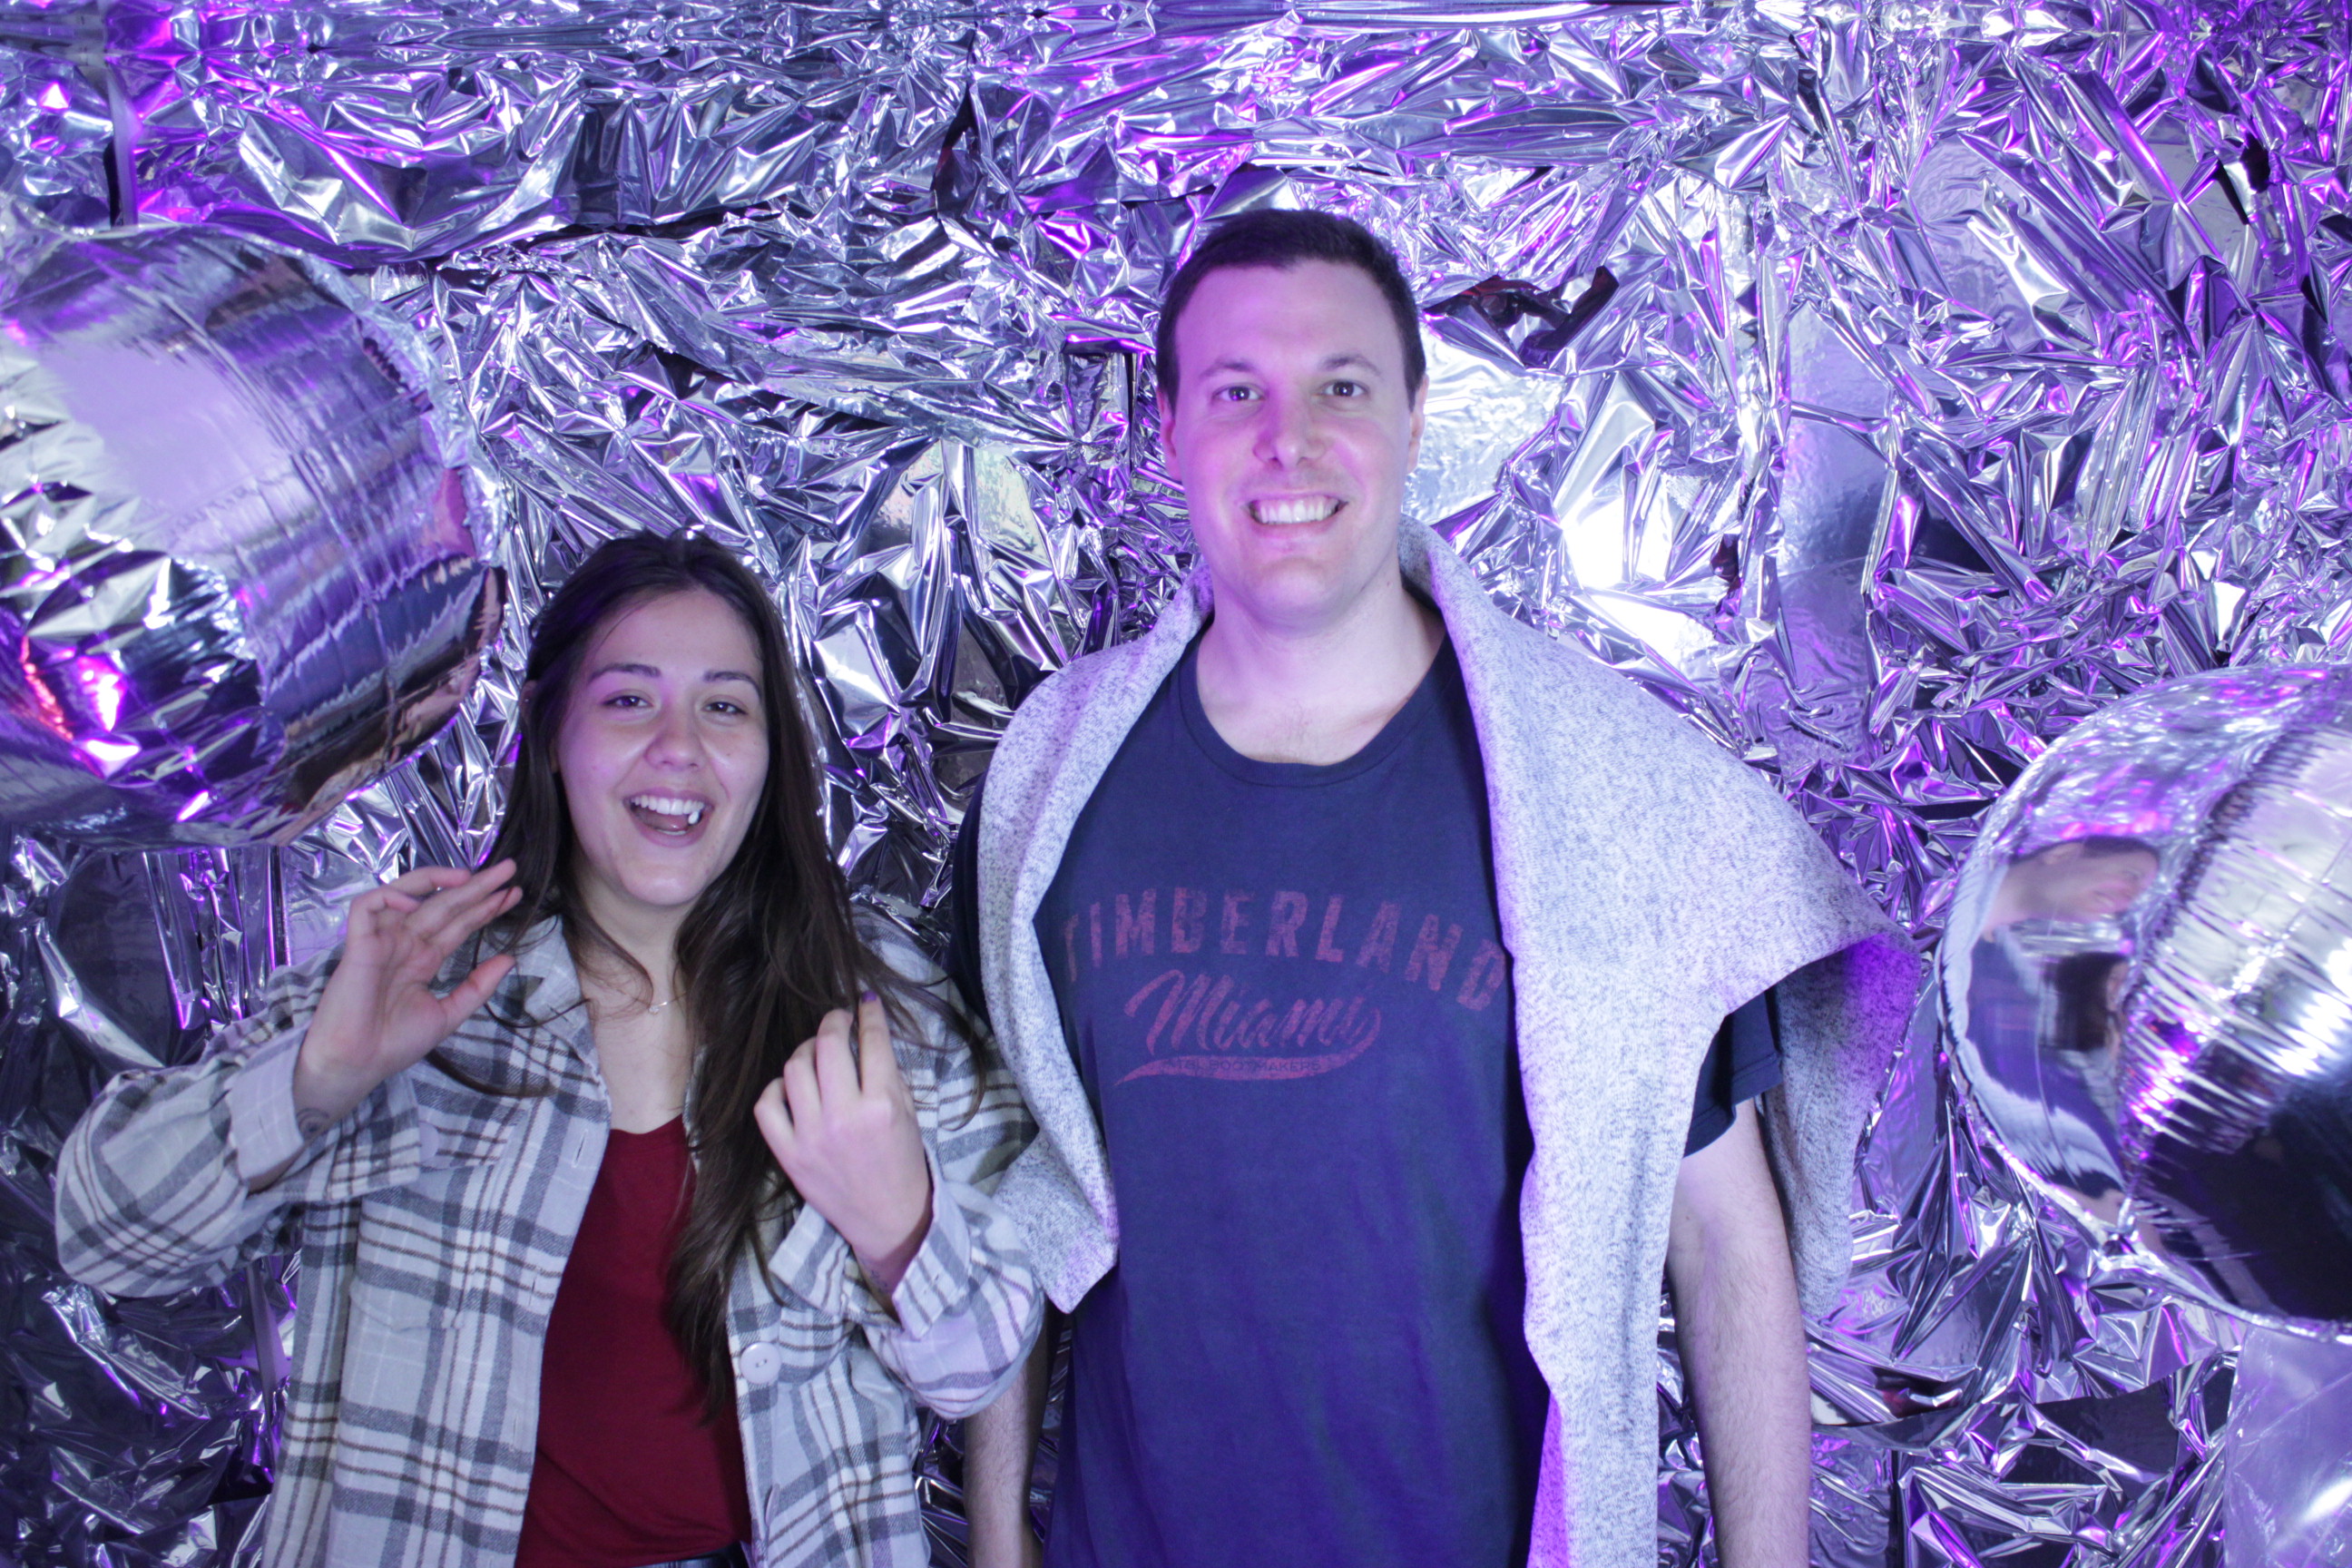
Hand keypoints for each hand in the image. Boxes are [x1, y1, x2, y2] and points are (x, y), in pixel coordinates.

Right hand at [292, 862, 521, 1137]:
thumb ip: (477, 986)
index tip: (514, 894)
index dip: (485, 907)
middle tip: (508, 869)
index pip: (459, 923)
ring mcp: (382, 940)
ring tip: (470, 875)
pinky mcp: (358, 944)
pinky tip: (416, 900)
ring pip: (408, 895)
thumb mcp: (448, 1013)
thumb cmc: (395, 1043)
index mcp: (424, 958)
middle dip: (476, 887)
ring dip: (437, 880)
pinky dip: (389, 896)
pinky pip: (367, 907)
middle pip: (444, 905)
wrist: (358, 1065)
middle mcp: (405, 943)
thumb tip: (510, 958)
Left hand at [755, 993, 934, 1295]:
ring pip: (794, 1068)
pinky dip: (777, 1089)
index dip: (868, 1013)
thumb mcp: (908, 1114)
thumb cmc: (903, 1162)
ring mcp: (811, 1137)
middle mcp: (844, 1118)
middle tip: (839, 1019)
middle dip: (833, 1021)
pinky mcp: (789, 1155)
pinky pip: (767, 1106)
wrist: (888, 1219)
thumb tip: (864, 1033)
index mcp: (882, 1106)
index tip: (865, 1003)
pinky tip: (792, 1088)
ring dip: (806, 1051)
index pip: (871, 1041)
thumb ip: (887, 1073)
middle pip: (827, 1046)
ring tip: (817, 1053)